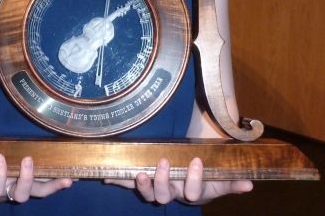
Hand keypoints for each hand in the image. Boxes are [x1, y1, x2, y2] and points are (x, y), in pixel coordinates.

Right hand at [0, 154, 72, 203]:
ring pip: (37, 192)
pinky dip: (59, 183)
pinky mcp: (36, 183)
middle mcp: (9, 191)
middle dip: (23, 179)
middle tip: (25, 160)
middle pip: (19, 193)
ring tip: (61, 177)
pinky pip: (49, 186)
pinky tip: (71, 179)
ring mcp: (24, 188)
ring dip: (48, 185)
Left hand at [105, 157, 252, 204]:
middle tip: (164, 162)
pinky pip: (129, 183)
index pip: (193, 192)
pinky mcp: (142, 182)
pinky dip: (118, 181)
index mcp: (190, 193)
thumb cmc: (203, 180)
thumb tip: (250, 183)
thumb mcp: (217, 181)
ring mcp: (155, 190)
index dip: (194, 179)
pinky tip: (106, 176)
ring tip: (140, 173)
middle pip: (165, 195)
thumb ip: (231, 183)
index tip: (197, 161)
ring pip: (148, 193)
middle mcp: (171, 194)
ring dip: (142, 185)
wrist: (187, 182)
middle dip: (164, 180)